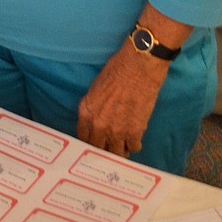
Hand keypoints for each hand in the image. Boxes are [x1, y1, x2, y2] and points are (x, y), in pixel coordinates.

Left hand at [76, 43, 168, 158]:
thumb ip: (93, 108)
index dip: (90, 141)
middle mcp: (98, 125)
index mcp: (86, 112)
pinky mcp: (134, 133)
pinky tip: (135, 139)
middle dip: (103, 148)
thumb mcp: (95, 89)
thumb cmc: (116, 71)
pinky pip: (133, 148)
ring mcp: (116, 131)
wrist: (138, 68)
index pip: (83, 137)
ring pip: (116, 153)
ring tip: (123, 146)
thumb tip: (96, 119)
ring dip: (120, 150)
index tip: (95, 142)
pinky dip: (134, 145)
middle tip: (110, 146)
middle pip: (97, 148)